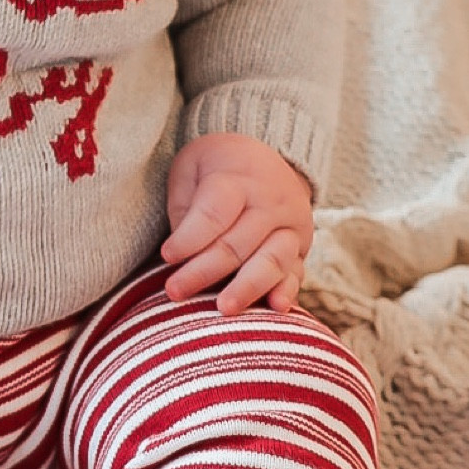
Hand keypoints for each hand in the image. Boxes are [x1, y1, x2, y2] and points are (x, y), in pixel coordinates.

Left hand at [160, 134, 312, 314]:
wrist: (264, 160)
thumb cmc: (215, 169)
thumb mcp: (191, 169)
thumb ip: (185, 208)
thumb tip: (181, 256)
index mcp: (239, 179)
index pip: (214, 214)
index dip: (189, 238)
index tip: (167, 256)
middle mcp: (271, 202)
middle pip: (237, 243)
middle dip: (204, 271)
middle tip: (175, 291)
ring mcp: (291, 226)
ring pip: (271, 261)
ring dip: (247, 288)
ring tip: (223, 308)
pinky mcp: (301, 249)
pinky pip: (296, 272)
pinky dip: (287, 291)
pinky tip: (276, 307)